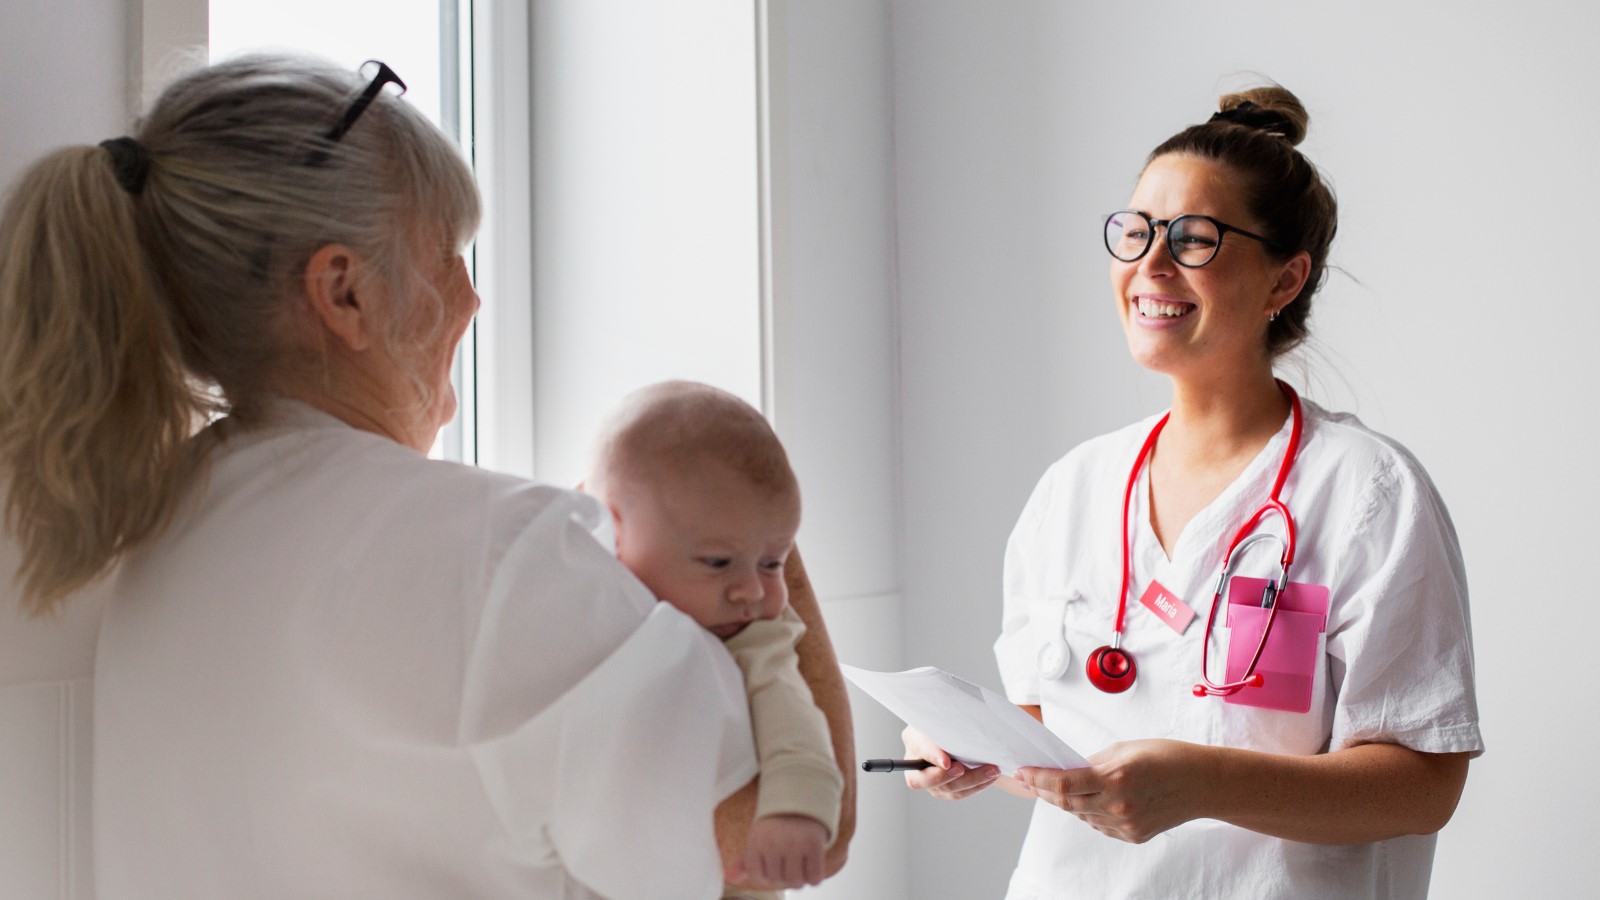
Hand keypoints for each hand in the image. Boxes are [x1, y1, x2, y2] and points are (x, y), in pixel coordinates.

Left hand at [732, 814, 827, 888]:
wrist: (802, 798)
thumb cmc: (776, 824)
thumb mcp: (758, 838)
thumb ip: (745, 862)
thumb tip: (730, 878)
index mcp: (756, 841)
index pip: (758, 875)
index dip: (767, 873)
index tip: (773, 861)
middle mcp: (773, 843)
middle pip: (777, 881)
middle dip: (784, 875)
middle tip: (788, 860)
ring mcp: (795, 845)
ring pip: (796, 882)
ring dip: (799, 878)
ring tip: (800, 863)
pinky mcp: (814, 845)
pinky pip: (814, 878)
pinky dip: (814, 877)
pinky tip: (811, 864)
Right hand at [900, 726, 1000, 799]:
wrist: (955, 731)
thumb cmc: (948, 719)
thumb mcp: (944, 714)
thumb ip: (948, 720)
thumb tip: (961, 719)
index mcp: (913, 739)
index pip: (920, 749)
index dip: (933, 756)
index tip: (946, 762)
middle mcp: (916, 764)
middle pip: (924, 780)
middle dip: (946, 777)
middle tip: (963, 769)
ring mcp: (929, 781)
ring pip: (948, 788)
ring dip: (972, 780)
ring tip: (992, 771)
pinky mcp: (944, 790)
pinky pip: (959, 793)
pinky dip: (976, 786)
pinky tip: (990, 777)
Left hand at [1015, 739, 1206, 843]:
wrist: (1203, 783)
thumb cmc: (1167, 757)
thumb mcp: (1125, 748)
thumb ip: (1092, 761)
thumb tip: (1067, 768)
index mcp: (1115, 778)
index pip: (1063, 784)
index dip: (1038, 779)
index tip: (1022, 771)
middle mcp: (1118, 806)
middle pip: (1067, 803)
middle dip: (1044, 791)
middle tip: (1030, 779)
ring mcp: (1126, 825)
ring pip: (1082, 815)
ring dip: (1066, 801)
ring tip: (1056, 786)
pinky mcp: (1133, 836)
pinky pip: (1099, 824)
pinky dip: (1089, 812)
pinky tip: (1089, 799)